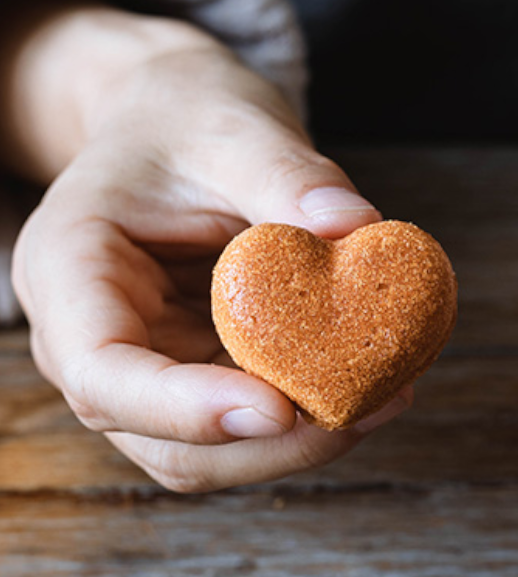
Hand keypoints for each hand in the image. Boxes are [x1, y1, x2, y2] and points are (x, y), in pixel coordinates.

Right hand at [4, 0, 403, 491]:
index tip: (279, 409)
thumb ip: (285, 173)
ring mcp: (152, 375)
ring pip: (216, 455)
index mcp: (69, 275)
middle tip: (368, 409)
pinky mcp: (203, 383)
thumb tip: (358, 227)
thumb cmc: (188, 121)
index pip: (103, 374)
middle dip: (271, 445)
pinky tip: (375, 386)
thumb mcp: (231, 125)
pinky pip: (254, 428)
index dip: (187, 409)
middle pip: (167, 442)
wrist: (177, 130)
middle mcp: (96, 344)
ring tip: (388, 396)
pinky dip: (314, 420)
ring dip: (303, 443)